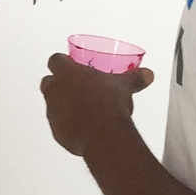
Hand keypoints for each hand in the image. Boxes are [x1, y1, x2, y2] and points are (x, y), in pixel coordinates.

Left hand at [40, 52, 154, 156]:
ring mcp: (52, 112)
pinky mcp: (56, 132)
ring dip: (62, 105)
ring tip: (83, 110)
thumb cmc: (108, 102)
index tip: (72, 66)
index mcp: (66, 72)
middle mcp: (54, 90)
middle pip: (48, 82)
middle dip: (58, 84)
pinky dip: (67, 125)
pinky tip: (83, 128)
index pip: (56, 60)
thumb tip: (147, 74)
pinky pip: (59, 125)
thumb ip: (133, 78)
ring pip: (52, 104)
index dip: (63, 63)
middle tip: (77, 88)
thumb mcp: (123, 86)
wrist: (103, 134)